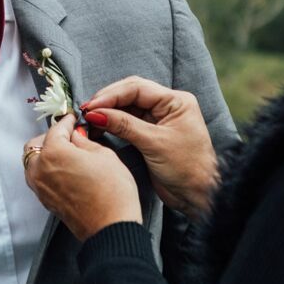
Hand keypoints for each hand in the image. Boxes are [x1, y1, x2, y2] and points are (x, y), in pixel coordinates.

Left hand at [24, 115, 142, 240]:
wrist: (111, 227)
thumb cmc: (112, 193)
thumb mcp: (104, 155)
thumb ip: (85, 141)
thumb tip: (77, 136)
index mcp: (53, 153)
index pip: (56, 129)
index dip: (67, 121)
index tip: (72, 119)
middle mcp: (40, 170)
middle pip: (37, 144)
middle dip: (52, 137)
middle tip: (70, 135)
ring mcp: (40, 187)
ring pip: (34, 162)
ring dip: (47, 153)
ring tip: (68, 152)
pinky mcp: (45, 201)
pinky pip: (39, 177)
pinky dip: (48, 169)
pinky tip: (66, 168)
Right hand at [83, 79, 218, 220]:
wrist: (198, 195)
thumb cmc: (186, 168)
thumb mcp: (154, 143)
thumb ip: (124, 125)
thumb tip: (95, 113)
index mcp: (175, 101)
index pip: (136, 88)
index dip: (111, 95)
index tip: (91, 107)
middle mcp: (167, 106)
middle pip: (130, 94)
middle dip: (107, 101)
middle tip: (85, 111)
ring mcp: (159, 119)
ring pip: (127, 108)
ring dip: (108, 112)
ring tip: (88, 121)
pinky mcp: (151, 134)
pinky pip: (128, 122)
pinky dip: (113, 124)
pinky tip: (99, 127)